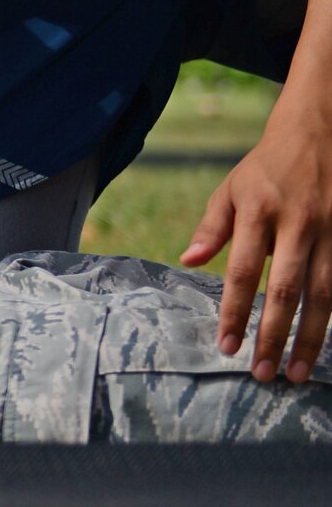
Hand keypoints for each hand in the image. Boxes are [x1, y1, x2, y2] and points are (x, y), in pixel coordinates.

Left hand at [183, 123, 331, 382]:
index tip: (226, 346)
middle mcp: (299, 223)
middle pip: (287, 290)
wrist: (320, 132)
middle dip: (274, 336)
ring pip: (325, 295)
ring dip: (311, 338)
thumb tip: (188, 262)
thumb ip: (211, 227)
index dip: (234, 311)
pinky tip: (325, 343)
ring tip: (298, 372)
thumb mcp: (230, 188)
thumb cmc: (266, 168)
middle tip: (264, 374)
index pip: (242, 272)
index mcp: (259, 211)